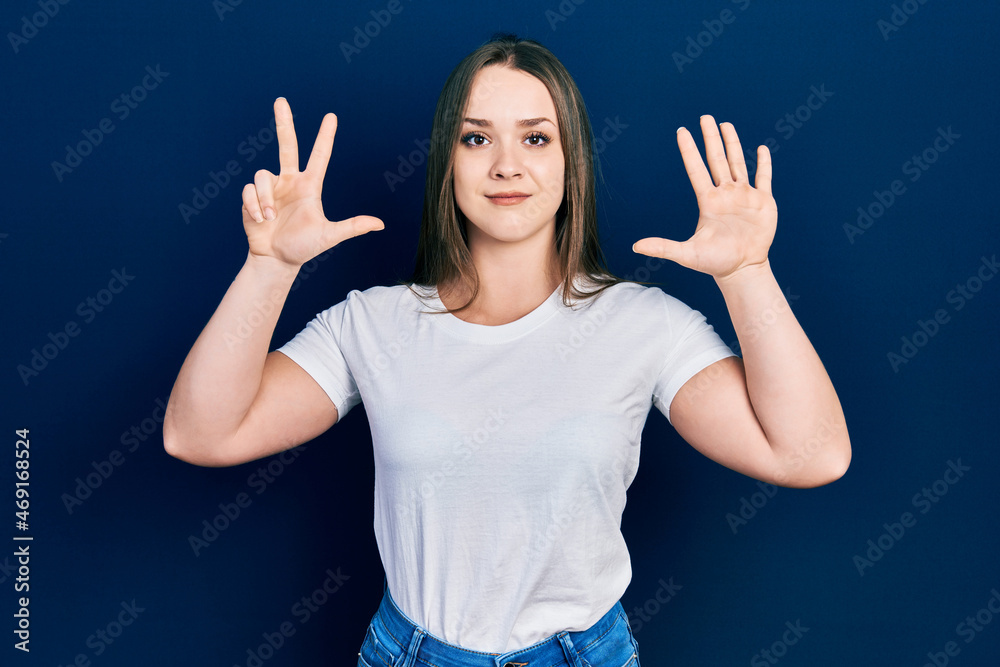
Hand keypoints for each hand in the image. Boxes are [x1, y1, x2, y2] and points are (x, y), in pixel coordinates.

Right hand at [241, 97, 383, 267]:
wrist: (276, 259)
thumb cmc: (304, 247)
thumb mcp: (329, 235)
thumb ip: (352, 227)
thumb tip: (380, 224)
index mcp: (309, 186)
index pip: (319, 155)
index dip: (325, 136)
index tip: (331, 117)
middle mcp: (289, 181)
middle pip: (287, 145)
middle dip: (284, 122)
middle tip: (281, 100)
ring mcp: (271, 187)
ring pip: (262, 175)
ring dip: (265, 199)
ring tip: (271, 218)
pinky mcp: (252, 196)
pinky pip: (250, 190)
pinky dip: (255, 206)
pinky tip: (261, 220)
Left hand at [632, 115, 776, 280]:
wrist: (742, 271)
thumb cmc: (715, 263)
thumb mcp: (687, 253)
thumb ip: (663, 247)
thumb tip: (635, 246)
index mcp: (708, 201)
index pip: (696, 169)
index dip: (689, 150)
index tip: (682, 131)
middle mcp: (725, 194)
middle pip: (717, 159)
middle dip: (711, 138)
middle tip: (705, 117)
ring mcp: (744, 196)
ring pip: (738, 163)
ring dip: (733, 143)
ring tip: (727, 125)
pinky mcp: (763, 202)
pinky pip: (764, 178)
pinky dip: (763, 163)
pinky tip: (761, 148)